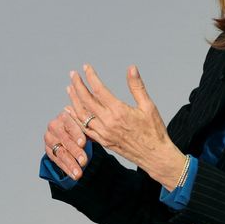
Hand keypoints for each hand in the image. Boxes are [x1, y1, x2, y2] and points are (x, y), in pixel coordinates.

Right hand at [43, 109, 88, 180]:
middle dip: (75, 152)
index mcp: (64, 115)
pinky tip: (73, 175)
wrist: (70, 130)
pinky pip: (57, 160)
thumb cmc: (82, 125)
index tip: (83, 143)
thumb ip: (89, 127)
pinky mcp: (48, 149)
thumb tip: (101, 132)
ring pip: (60, 152)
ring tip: (79, 174)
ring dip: (70, 164)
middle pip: (65, 140)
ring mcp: (49, 138)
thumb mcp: (86, 124)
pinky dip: (66, 169)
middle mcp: (54, 125)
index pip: (70, 124)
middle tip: (84, 162)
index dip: (76, 134)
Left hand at [65, 64, 185, 189]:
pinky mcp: (103, 141)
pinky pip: (84, 129)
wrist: (155, 156)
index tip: (86, 67)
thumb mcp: (148, 106)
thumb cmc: (154, 131)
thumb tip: (131, 68)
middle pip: (86, 101)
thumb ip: (137, 86)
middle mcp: (108, 123)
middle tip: (73, 75)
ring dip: (74, 100)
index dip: (91, 77)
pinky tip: (71, 111)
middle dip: (78, 86)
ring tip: (70, 89)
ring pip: (82, 115)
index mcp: (119, 111)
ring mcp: (104, 133)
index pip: (99, 90)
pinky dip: (76, 118)